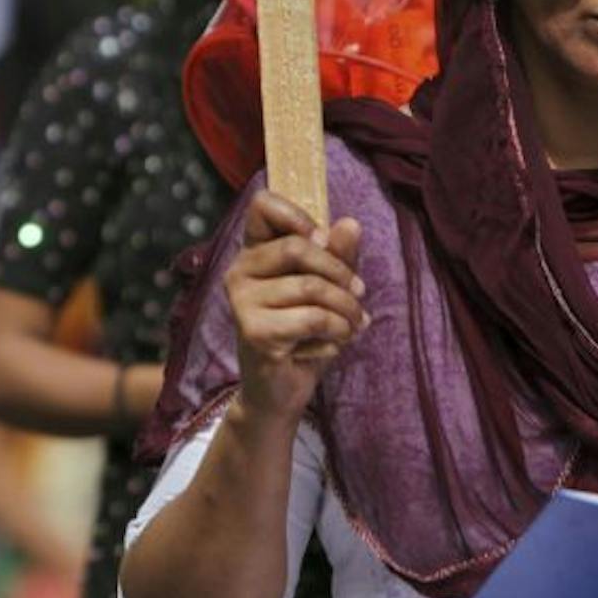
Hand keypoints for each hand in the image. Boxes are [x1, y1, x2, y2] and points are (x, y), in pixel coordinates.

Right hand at [226, 190, 367, 427]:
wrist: (281, 392)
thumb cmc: (304, 336)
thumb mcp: (328, 290)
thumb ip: (337, 256)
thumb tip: (350, 224)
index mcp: (254, 253)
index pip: (263, 205)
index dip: (298, 215)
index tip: (322, 241)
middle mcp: (239, 272)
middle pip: (298, 247)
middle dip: (341, 272)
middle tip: (359, 295)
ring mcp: (242, 302)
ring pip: (311, 287)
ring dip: (346, 310)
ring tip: (353, 325)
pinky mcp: (254, 332)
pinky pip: (313, 318)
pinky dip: (337, 332)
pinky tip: (334, 344)